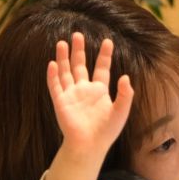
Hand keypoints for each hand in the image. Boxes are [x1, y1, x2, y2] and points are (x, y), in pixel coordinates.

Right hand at [42, 32, 132, 179]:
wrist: (91, 145)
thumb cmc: (107, 130)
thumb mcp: (122, 111)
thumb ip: (125, 94)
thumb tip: (126, 77)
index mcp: (100, 91)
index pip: (101, 68)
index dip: (104, 55)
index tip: (108, 41)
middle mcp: (84, 90)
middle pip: (80, 65)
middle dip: (79, 50)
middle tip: (77, 34)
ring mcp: (71, 95)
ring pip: (66, 72)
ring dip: (63, 58)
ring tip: (62, 42)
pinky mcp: (60, 102)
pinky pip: (55, 86)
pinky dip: (53, 75)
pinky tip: (53, 63)